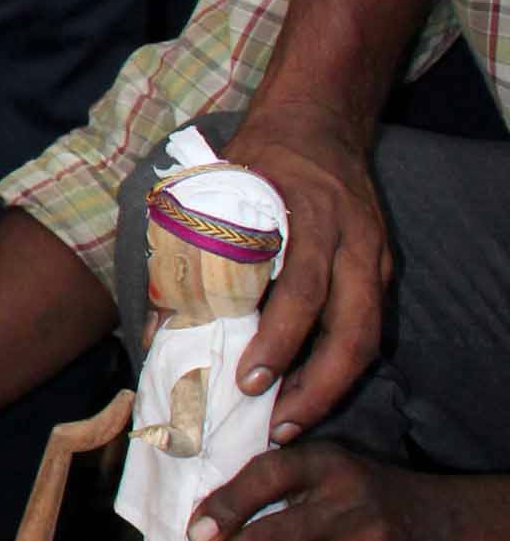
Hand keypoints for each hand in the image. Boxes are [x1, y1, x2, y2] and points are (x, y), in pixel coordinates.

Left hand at [218, 103, 393, 440]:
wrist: (320, 117)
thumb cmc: (257, 156)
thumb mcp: (215, 185)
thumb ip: (189, 248)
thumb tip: (158, 326)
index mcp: (308, 214)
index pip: (301, 289)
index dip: (279, 340)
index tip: (249, 379)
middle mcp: (352, 238)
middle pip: (351, 328)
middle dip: (316, 384)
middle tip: (276, 423)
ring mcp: (375, 254)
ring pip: (368, 335)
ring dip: (333, 385)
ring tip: (293, 422)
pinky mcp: (382, 268)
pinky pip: (370, 325)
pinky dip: (343, 364)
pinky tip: (312, 391)